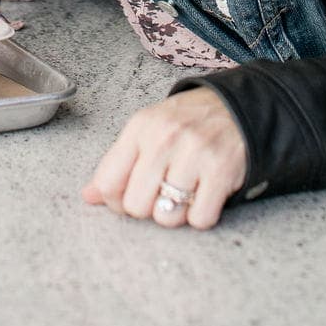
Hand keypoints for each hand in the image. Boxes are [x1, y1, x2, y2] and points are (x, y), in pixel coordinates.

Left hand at [82, 87, 247, 229]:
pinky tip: (205, 194)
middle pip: (136, 205)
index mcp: (140, 127)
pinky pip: (200, 219)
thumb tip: (88, 197)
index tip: (130, 196)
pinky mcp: (221, 170)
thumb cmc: (186, 123)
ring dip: (176, 214)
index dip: (115, 201)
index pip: (108, 182)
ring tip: (184, 193)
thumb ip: (117, 163)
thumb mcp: (147, 130)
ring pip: (167, 217)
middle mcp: (165, 137)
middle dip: (147, 208)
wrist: (237, 107)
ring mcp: (194, 153)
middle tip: (162, 194)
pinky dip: (202, 216)